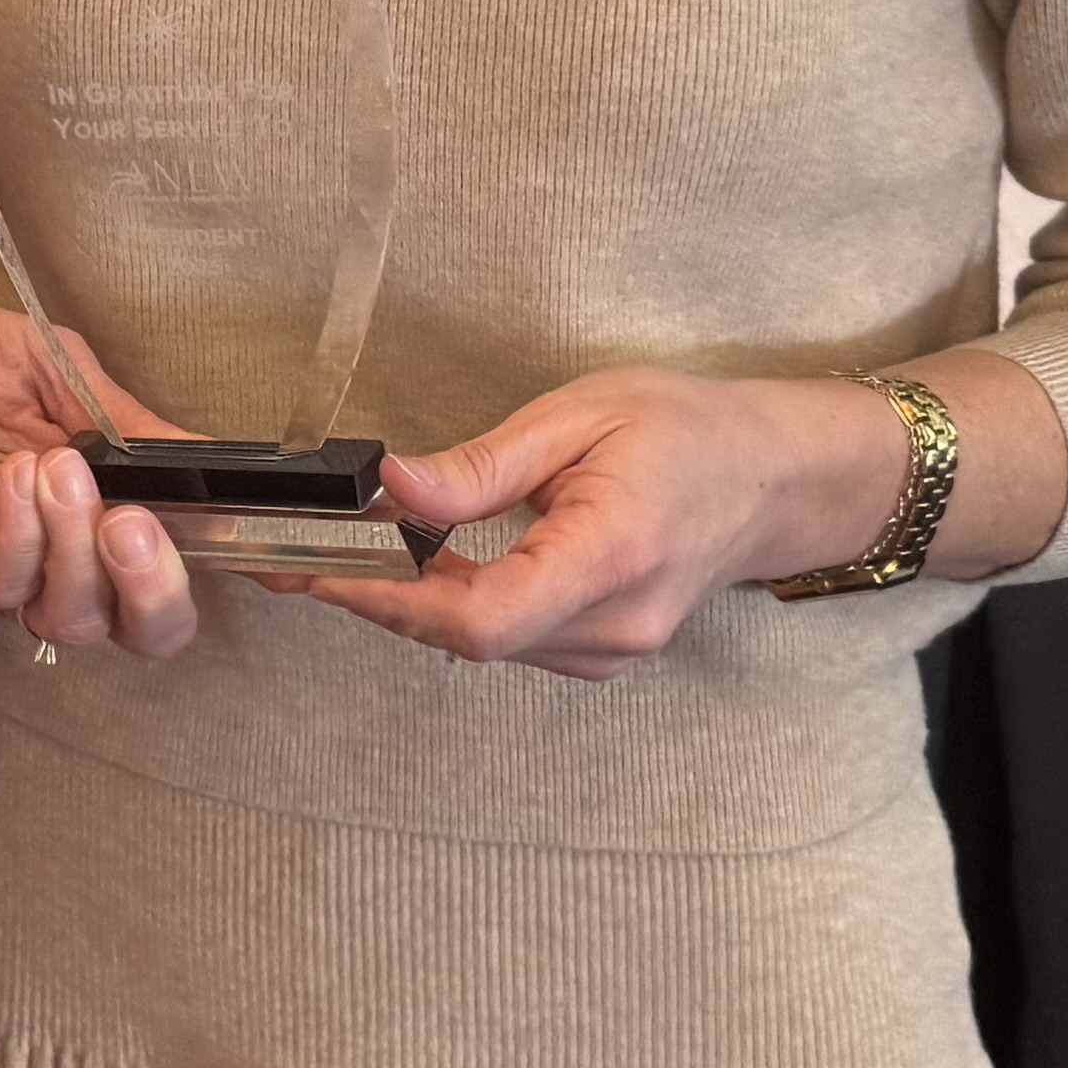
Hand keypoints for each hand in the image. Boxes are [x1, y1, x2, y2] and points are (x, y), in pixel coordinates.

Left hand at [0, 300, 209, 663]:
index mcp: (108, 508)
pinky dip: (22, 539)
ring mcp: (7, 567)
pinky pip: (0, 587)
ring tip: (58, 468)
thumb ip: (126, 419)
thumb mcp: (57, 368)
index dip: (233, 568)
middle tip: (138, 524)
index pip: (187, 566)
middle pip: (143, 630)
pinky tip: (18, 480)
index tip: (265, 540)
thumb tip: (210, 455)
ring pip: (75, 618)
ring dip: (80, 549)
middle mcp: (67, 556)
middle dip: (159, 590)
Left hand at [304, 365, 920, 678]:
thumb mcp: (580, 417)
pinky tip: (412, 569)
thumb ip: (481, 466)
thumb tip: (390, 486)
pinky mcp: (599, 651)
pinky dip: (450, 608)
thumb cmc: (689, 433)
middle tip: (292, 554)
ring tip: (337, 554)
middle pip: (466, 637)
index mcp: (611, 556)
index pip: (482, 617)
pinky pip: (506, 641)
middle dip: (372, 597)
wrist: (775, 479)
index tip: (315, 568)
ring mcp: (609, 649)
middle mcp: (612, 624)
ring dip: (405, 604)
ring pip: (481, 645)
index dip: (388, 600)